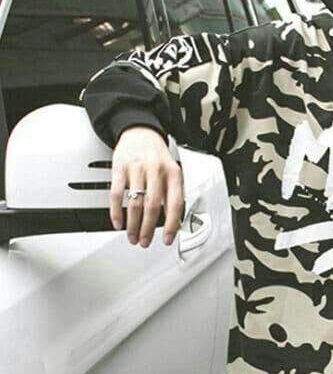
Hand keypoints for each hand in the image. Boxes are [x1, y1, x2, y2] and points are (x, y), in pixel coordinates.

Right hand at [110, 126, 184, 247]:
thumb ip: (173, 192)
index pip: (175, 203)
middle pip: (152, 206)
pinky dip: (115, 212)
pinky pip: (116, 194)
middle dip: (148, 229)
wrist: (140, 131)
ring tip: (132, 236)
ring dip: (132, 225)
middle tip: (145, 242)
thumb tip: (174, 221)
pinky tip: (118, 223)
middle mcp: (156, 170)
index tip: (168, 239)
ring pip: (134, 203)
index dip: (173, 224)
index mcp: (173, 173)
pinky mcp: (119, 168)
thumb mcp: (172, 170)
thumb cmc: (157, 155)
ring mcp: (137, 169)